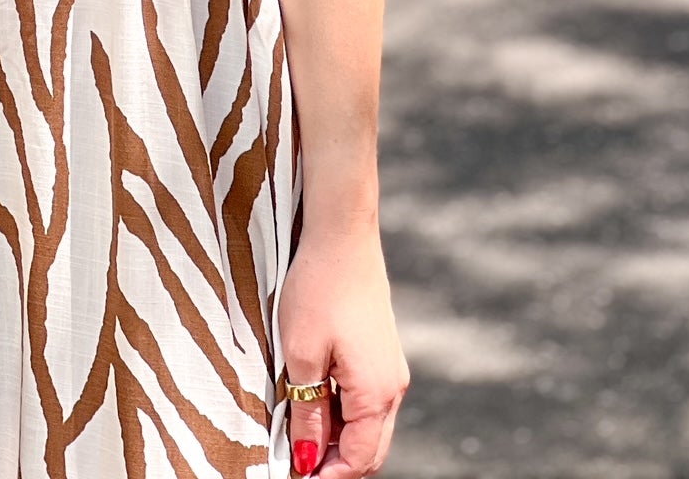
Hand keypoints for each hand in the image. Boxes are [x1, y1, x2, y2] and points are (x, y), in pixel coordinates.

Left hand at [278, 225, 408, 478]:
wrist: (343, 234)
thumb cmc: (319, 288)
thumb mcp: (302, 354)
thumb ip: (307, 413)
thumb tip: (307, 458)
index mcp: (376, 393)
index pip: (357, 459)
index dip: (326, 476)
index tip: (296, 475)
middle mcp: (392, 387)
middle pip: (369, 449)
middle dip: (335, 463)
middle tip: (297, 461)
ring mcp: (391, 369)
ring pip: (369, 425)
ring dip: (338, 437)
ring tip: (299, 431)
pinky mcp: (382, 352)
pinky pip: (368, 400)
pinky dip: (344, 412)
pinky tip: (314, 399)